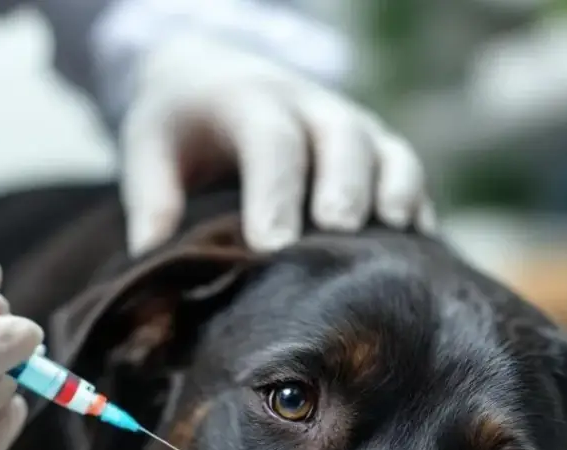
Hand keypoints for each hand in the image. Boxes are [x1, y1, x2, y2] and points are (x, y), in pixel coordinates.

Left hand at [119, 32, 435, 255]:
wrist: (213, 75)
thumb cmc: (179, 124)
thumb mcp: (148, 146)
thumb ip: (150, 196)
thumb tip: (151, 256)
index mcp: (248, 100)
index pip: (269, 140)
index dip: (274, 191)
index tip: (271, 246)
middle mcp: (307, 105)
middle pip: (339, 139)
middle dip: (343, 187)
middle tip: (337, 236)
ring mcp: (347, 123)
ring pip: (385, 150)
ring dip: (394, 191)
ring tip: (394, 238)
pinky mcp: (372, 146)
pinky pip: (405, 170)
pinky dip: (416, 204)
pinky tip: (419, 249)